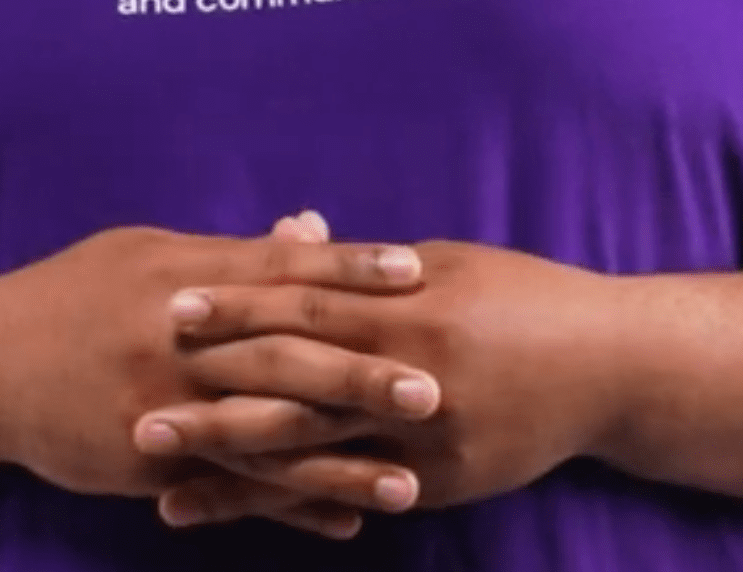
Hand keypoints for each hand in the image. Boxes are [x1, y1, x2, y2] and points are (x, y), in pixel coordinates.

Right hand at [0, 217, 425, 503]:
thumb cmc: (71, 298)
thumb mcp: (148, 256)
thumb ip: (235, 251)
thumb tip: (313, 227)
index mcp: (187, 277)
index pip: (282, 269)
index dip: (351, 269)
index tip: (417, 271)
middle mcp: (181, 341)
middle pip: (285, 355)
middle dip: (363, 375)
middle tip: (436, 389)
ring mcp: (166, 406)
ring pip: (268, 436)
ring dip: (342, 461)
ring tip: (412, 480)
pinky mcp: (151, 462)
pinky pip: (233, 489)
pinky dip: (290, 506)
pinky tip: (346, 520)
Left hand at [139, 239, 633, 526]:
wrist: (611, 368)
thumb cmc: (527, 301)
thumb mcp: (447, 266)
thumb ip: (365, 264)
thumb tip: (292, 233)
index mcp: (409, 304)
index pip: (305, 301)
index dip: (236, 305)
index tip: (170, 306)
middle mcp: (410, 369)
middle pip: (292, 378)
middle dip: (208, 389)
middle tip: (131, 397)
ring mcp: (421, 433)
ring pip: (308, 446)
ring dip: (225, 455)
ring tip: (155, 459)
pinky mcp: (435, 481)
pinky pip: (345, 493)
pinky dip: (281, 503)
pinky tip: (227, 509)